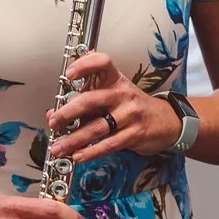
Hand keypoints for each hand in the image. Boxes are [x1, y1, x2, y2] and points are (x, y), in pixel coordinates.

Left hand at [44, 49, 180, 163]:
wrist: (165, 121)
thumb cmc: (131, 107)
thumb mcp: (110, 97)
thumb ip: (83, 103)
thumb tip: (53, 114)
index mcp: (115, 80)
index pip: (102, 62)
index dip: (84, 65)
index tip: (68, 74)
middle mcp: (122, 94)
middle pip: (91, 100)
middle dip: (67, 113)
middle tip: (54, 122)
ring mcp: (130, 114)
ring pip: (97, 127)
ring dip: (74, 139)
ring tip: (59, 147)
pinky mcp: (135, 133)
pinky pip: (109, 144)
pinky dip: (91, 152)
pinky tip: (78, 155)